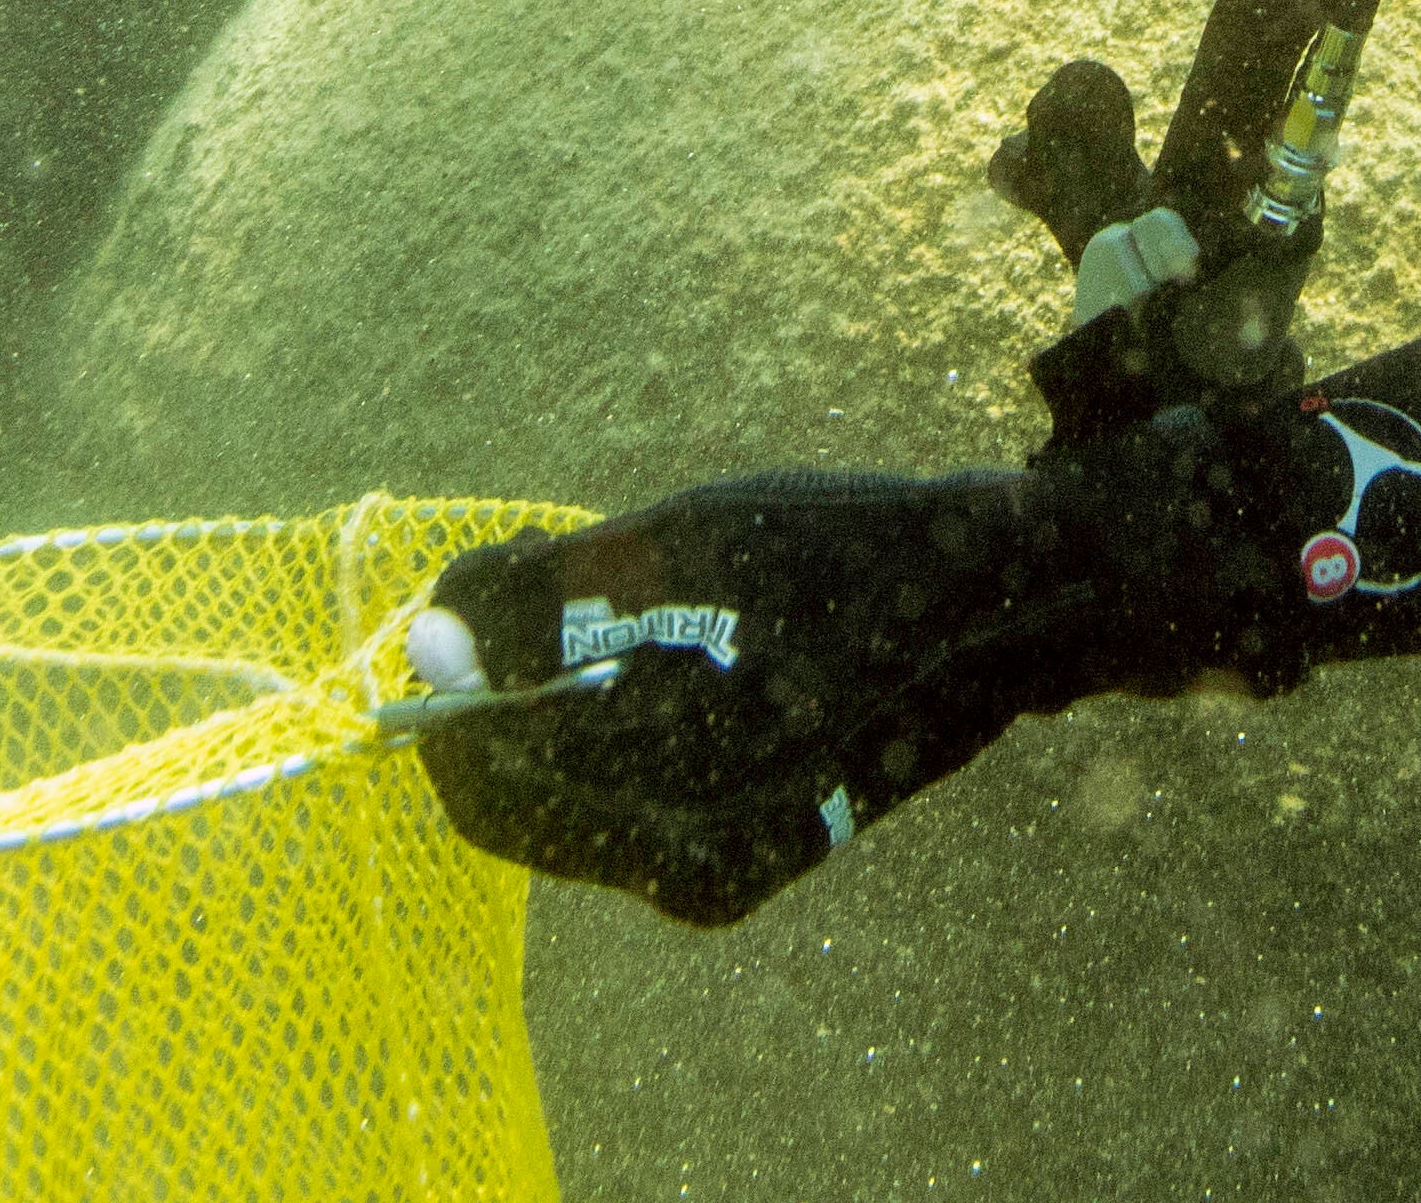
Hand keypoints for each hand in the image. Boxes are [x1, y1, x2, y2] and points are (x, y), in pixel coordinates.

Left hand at [408, 470, 1140, 926]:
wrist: (997, 604)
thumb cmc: (843, 555)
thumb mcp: (683, 547)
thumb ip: (542, 604)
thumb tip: (423, 638)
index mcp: (673, 809)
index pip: (484, 773)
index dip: (448, 682)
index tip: (460, 592)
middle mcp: (688, 871)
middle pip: (514, 804)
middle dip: (491, 694)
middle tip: (516, 577)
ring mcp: (716, 874)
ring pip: (560, 802)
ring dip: (541, 705)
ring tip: (587, 593)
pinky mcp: (737, 856)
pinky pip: (618, 807)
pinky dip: (599, 729)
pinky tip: (641, 645)